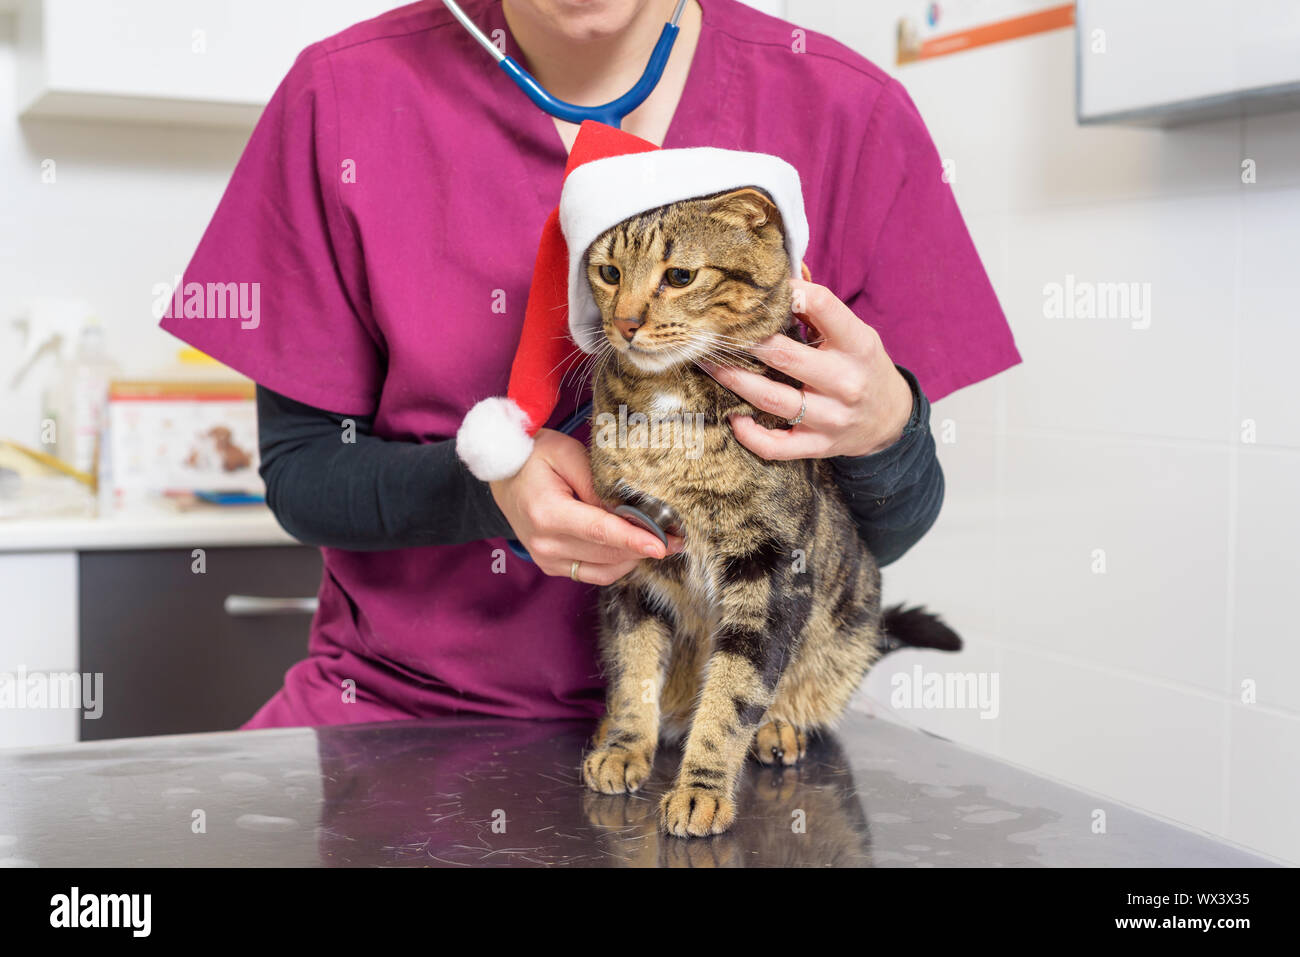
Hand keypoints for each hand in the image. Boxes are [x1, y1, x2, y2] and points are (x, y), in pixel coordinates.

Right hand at [490, 429, 683, 584]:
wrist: (503, 475)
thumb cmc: (535, 456)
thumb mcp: (567, 454)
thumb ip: (597, 483)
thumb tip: (627, 510)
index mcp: (547, 513)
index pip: (599, 532)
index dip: (633, 540)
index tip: (662, 545)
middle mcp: (545, 543)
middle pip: (606, 554)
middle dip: (643, 546)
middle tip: (675, 536)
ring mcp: (546, 559)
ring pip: (604, 570)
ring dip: (633, 558)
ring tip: (658, 541)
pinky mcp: (551, 566)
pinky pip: (592, 574)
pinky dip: (617, 564)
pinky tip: (631, 548)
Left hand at [701, 279, 913, 459]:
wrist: (891, 421)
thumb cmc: (863, 368)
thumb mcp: (854, 335)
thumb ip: (819, 314)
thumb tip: (776, 284)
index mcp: (857, 344)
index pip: (822, 305)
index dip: (788, 292)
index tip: (761, 290)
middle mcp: (846, 381)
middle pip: (783, 355)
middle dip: (744, 340)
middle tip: (714, 329)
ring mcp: (832, 417)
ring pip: (770, 398)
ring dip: (733, 379)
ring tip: (708, 362)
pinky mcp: (818, 445)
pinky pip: (775, 446)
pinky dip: (749, 433)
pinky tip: (733, 416)